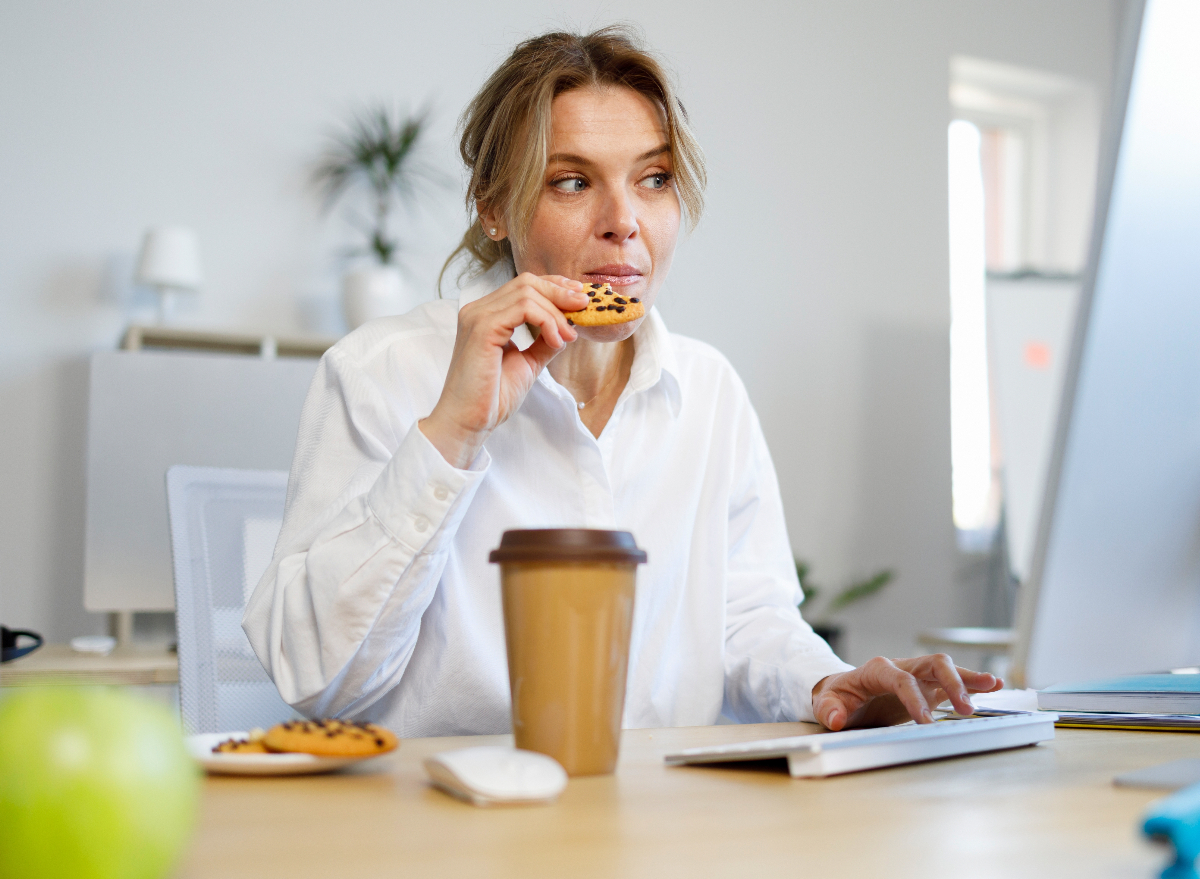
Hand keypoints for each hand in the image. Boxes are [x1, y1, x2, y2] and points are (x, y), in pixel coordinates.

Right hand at [420, 273, 587, 466]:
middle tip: (583, 307)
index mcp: (486, 315)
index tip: (580, 299)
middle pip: (527, 282)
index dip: (555, 286)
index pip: (524, 285)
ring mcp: (478, 316)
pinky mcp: (482, 328)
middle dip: (560, 291)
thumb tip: (566, 330)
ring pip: (527, 292)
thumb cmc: (492, 397)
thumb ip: (543, 343)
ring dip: (556, 312)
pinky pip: (523, 308)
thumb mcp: (527, 363)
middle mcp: (479, 310)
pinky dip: (547, 321)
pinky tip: (556, 341)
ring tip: (569, 336)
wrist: (470, 421)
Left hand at [811, 655, 1003, 730]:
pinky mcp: (928, 687)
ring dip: (968, 678)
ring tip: (993, 686)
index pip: (900, 678)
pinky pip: (952, 681)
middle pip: (932, 663)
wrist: (844, 694)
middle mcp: (902, 667)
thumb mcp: (826, 703)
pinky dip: (972, 682)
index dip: (914, 698)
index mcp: (877, 670)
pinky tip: (994, 686)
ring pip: (946, 668)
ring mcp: (917, 676)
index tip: (925, 722)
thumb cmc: (837, 698)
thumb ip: (828, 709)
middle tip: (966, 709)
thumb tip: (835, 719)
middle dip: (951, 682)